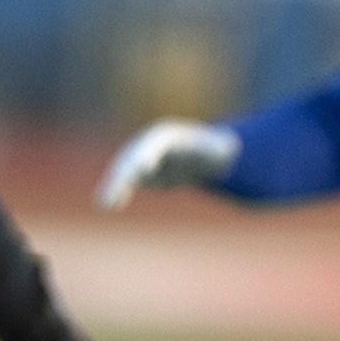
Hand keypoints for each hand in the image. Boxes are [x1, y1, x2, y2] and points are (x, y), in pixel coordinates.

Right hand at [98, 120, 239, 209]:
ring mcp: (144, 158)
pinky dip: (118, 192)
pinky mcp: (143, 173)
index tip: (143, 166)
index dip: (147, 153)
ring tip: (107, 203)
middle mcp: (151, 144)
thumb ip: (223, 150)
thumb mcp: (224, 150)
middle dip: (124, 174)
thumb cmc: (219, 150)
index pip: (155, 142)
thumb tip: (232, 149)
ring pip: (124, 171)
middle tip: (116, 189)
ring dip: (115, 185)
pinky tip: (109, 205)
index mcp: (171, 135)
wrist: (208, 155)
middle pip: (133, 157)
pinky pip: (126, 182)